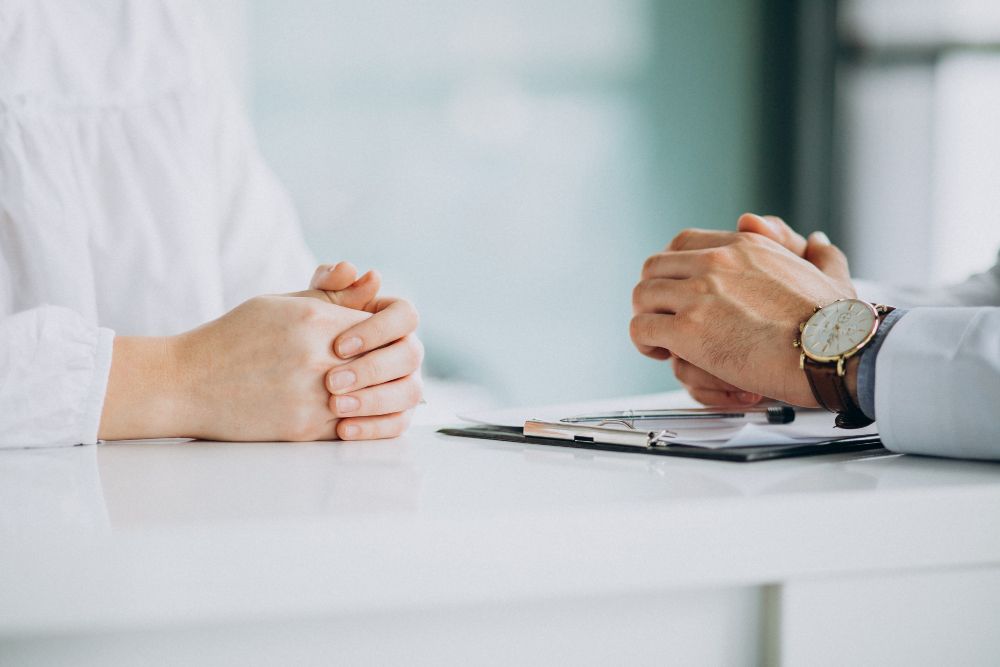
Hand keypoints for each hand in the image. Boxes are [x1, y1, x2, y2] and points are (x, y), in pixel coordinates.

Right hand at [101, 295, 370, 440]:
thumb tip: (374, 279)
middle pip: (386, 362)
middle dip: (389, 364)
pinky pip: (354, 425)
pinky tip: (354, 410)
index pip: (384, 323)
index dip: (388, 332)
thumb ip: (332, 294)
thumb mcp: (281, 303)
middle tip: (385, 366)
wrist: (187, 383)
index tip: (379, 337)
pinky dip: (361, 418)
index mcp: (314, 319)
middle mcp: (318, 358)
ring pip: (376, 397)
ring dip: (379, 394)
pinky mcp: (305, 429)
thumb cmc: (234, 338)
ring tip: (372, 388)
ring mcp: (314, 397)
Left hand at [304, 261, 423, 438]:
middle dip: (372, 369)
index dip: (378, 330)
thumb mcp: (305, 306)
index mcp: (390, 319)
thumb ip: (328, 287)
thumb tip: (351, 270)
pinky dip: (373, 428)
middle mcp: (403, 350)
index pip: (406, 316)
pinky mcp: (393, 415)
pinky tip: (343, 430)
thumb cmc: (292, 333)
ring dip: (374, 400)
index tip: (339, 345)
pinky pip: (397, 425)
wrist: (270, 373)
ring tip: (335, 406)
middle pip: (411, 356)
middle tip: (332, 381)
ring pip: (409, 392)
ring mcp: (403, 383)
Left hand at [630, 227, 854, 406]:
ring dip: (647, 317)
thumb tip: (815, 240)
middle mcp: (717, 262)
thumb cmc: (835, 324)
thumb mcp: (831, 275)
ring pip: (642, 295)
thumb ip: (819, 254)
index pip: (684, 243)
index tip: (678, 290)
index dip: (673, 269)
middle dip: (654, 293)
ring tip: (660, 338)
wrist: (832, 352)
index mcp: (745, 245)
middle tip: (664, 316)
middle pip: (655, 266)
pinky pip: (642, 328)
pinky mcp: (688, 330)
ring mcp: (699, 294)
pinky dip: (644, 341)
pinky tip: (659, 352)